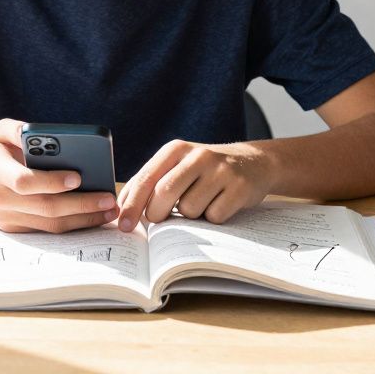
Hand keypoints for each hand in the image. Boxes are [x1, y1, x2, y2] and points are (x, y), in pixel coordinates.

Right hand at [0, 118, 117, 232]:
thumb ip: (17, 129)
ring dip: (83, 220)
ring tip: (109, 211)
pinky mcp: (14, 229)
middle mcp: (0, 199)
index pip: (25, 182)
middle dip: (81, 205)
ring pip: (50, 225)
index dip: (51, 182)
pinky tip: (94, 217)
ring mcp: (7, 218)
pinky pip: (47, 231)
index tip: (77, 177)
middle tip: (108, 199)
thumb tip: (39, 132)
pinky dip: (73, 226)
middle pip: (45, 207)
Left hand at [116, 140, 272, 230]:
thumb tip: (121, 207)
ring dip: (190, 216)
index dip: (132, 204)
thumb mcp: (177, 165)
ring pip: (190, 209)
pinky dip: (212, 218)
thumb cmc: (204, 170)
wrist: (253, 162)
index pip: (146, 178)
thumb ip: (150, 182)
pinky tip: (219, 204)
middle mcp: (198, 156)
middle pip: (164, 193)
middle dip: (157, 214)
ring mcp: (221, 171)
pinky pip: (214, 216)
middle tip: (160, 220)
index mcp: (176, 150)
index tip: (123, 225)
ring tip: (200, 203)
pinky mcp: (239, 188)